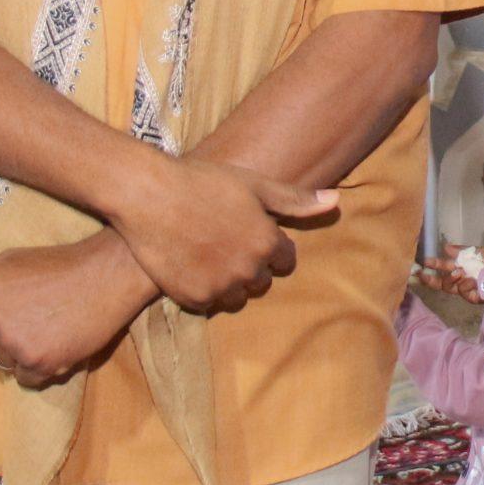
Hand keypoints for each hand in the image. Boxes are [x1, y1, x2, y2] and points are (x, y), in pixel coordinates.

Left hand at [0, 235, 155, 387]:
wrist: (105, 275)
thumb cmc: (61, 265)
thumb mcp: (12, 260)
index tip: (5, 317)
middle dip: (2, 338)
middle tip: (30, 325)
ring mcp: (11, 341)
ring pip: (3, 363)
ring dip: (21, 354)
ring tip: (48, 333)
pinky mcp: (36, 362)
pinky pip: (25, 378)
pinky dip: (40, 369)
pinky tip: (57, 347)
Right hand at [110, 156, 338, 313]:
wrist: (147, 195)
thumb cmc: (201, 181)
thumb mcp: (253, 184)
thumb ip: (295, 199)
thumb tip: (335, 202)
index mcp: (267, 242)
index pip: (284, 260)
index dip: (270, 247)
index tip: (250, 233)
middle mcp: (248, 270)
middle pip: (261, 280)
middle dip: (250, 265)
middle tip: (225, 241)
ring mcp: (219, 286)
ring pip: (236, 296)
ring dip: (228, 282)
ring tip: (207, 254)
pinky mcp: (192, 298)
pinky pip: (207, 303)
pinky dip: (202, 289)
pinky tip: (189, 265)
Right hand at [415, 243, 483, 303]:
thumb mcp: (478, 252)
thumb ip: (461, 251)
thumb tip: (445, 247)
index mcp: (463, 269)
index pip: (445, 269)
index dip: (434, 266)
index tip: (423, 263)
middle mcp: (462, 281)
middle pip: (442, 283)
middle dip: (430, 279)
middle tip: (421, 274)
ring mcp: (467, 290)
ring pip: (449, 286)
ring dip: (451, 278)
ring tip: (458, 272)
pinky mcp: (472, 298)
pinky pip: (462, 291)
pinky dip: (465, 284)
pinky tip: (472, 280)